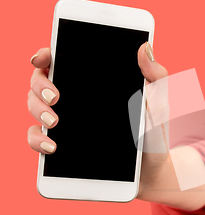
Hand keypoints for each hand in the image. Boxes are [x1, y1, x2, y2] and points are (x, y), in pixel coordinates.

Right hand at [26, 43, 169, 194]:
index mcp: (94, 81)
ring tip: (53, 122)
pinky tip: (52, 147)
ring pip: (35, 106)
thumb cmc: (155, 129)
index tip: (42, 58)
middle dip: (40, 85)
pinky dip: (38, 141)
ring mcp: (65, 120)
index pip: (62, 59)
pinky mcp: (61, 145)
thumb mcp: (159, 102)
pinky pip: (37, 140)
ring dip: (37, 111)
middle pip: (41, 80)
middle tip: (55, 97)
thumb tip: (145, 47)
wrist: (152, 167)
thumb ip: (156, 75)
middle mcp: (75, 97)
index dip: (47, 54)